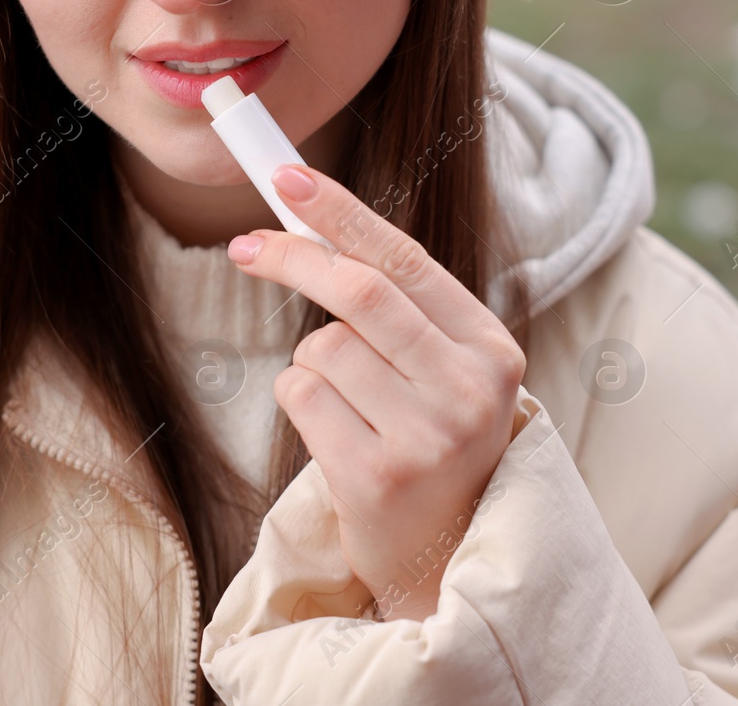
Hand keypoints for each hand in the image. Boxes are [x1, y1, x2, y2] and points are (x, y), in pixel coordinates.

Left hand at [225, 163, 525, 621]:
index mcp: (491, 350)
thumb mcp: (444, 373)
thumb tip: (304, 222)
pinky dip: (298, 399)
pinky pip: (302, 396)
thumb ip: (399, 307)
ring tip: (345, 404)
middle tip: (246, 246)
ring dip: (309, 361)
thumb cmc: (432, 446)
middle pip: (361, 291)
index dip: (342, 214)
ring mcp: (427, 437)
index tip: (287, 179)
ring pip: (323, 346)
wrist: (443, 558)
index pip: (407, 261)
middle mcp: (469, 389)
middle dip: (293, 257)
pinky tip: (333, 434)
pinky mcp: (376, 477)